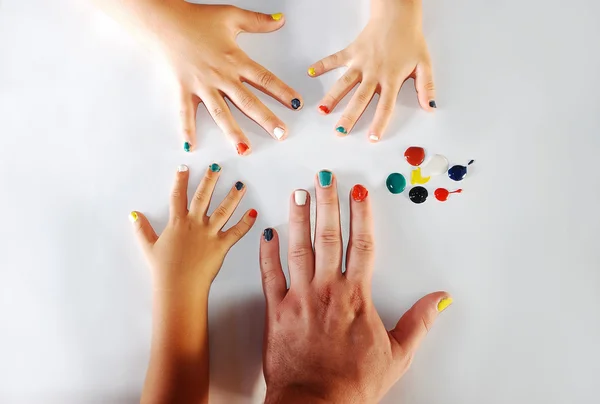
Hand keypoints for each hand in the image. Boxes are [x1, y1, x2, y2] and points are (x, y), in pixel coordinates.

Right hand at [114, 1, 302, 153]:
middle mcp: (221, 76)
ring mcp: (201, 86)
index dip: (282, 91)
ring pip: (220, 113)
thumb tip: (280, 20)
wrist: (164, 21)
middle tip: (281, 135)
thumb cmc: (196, 19)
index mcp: (235, 60)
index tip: (296, 104)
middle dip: (266, 119)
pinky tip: (191, 146)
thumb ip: (257, 21)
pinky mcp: (183, 90)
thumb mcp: (231, 15)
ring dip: (233, 133)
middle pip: (248, 102)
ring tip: (245, 150)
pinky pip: (185, 113)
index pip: (264, 79)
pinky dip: (187, 129)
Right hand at [130, 163, 256, 403]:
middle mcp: (193, 224)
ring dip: (233, 196)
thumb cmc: (163, 270)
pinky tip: (253, 212)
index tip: (184, 167)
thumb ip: (142, 229)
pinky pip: (236, 232)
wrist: (178, 287)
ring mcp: (208, 234)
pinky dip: (246, 222)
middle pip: (202, 196)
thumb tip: (133, 215)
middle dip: (210, 180)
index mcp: (176, 223)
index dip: (180, 181)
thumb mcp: (149, 247)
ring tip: (241, 184)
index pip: (177, 196)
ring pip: (223, 210)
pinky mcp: (221, 246)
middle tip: (217, 166)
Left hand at [259, 172, 450, 402]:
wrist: (314, 403)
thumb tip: (440, 300)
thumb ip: (419, 322)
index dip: (361, 215)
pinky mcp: (276, 311)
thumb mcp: (397, 354)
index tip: (359, 193)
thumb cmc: (352, 383)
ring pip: (298, 249)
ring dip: (298, 219)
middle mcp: (326, 290)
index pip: (361, 245)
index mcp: (355, 297)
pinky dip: (266, 253)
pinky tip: (266, 233)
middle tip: (325, 178)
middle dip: (327, 204)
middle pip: (328, 237)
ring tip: (299, 194)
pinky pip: (269, 276)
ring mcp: (298, 298)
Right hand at [308, 0, 434, 141]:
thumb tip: (429, 107)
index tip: (372, 138)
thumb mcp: (424, 64)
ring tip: (322, 111)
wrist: (398, 15)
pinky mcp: (352, 52)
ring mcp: (360, 63)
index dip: (379, 123)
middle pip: (360, 100)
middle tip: (340, 131)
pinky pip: (334, 59)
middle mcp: (373, 73)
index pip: (385, 106)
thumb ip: (426, 87)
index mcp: (391, 79)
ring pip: (344, 83)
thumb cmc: (410, 39)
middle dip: (349, 117)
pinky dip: (322, 65)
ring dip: (332, 98)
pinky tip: (311, 73)